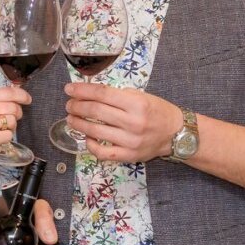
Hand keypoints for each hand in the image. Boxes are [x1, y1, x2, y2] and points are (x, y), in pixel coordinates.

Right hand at [0, 86, 30, 165]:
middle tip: (12, 118)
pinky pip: (8, 135)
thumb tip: (13, 93)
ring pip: (12, 122)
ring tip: (0, 129)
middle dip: (17, 114)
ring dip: (11, 127)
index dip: (22, 95)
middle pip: (13, 107)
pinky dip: (6, 137)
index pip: (8, 92)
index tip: (27, 99)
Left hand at [64, 82, 183, 163]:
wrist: (176, 134)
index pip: (102, 94)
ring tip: (71, 118)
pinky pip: (102, 152)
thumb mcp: (141, 96)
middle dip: (76, 106)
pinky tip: (86, 137)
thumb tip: (89, 92)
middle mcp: (133, 122)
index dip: (82, 91)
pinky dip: (90, 144)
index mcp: (137, 103)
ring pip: (94, 131)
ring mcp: (130, 141)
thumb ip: (117, 95)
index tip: (69, 89)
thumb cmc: (157, 111)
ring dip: (78, 123)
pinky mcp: (129, 156)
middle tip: (69, 104)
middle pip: (95, 111)